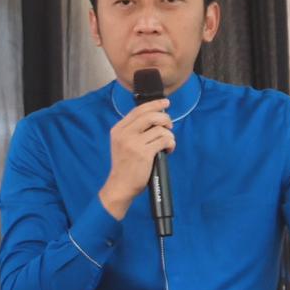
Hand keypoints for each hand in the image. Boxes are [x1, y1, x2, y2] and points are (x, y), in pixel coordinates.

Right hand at [95, 96, 176, 216]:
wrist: (120, 185)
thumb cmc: (125, 166)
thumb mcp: (122, 143)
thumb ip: (133, 130)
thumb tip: (155, 117)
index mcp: (118, 130)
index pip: (138, 110)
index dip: (154, 104)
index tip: (165, 103)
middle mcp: (124, 134)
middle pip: (150, 116)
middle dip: (165, 118)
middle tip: (169, 126)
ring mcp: (133, 143)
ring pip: (160, 129)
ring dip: (169, 135)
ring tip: (167, 143)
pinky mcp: (144, 153)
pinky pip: (164, 140)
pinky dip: (170, 143)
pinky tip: (168, 149)